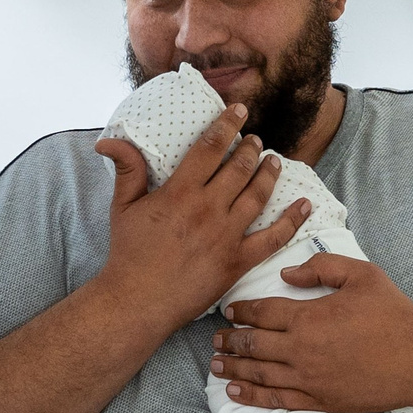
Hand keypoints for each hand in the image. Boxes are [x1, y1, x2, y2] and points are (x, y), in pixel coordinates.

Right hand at [94, 103, 310, 329]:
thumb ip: (126, 170)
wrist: (138, 301)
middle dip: (251, 148)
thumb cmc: (128, 254)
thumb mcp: (122, 207)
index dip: (226, 125)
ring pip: (258, 196)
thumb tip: (108, 140)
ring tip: (274, 161)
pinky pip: (273, 238)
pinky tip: (304, 205)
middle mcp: (208, 209)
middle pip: (239, 168)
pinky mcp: (238, 261)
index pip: (209, 148)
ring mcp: (226, 236)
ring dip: (269, 174)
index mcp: (180, 193)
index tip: (238, 111)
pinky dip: (292, 220)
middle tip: (256, 140)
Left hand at [211, 253, 412, 412]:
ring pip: (259, 373)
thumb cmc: (392, 313)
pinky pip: (277, 400)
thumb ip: (321, 268)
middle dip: (231, 340)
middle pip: (254, 344)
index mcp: (308, 317)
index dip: (241, 310)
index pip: (262, 312)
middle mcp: (300, 349)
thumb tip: (286, 273)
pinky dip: (252, 396)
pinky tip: (235, 392)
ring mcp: (307, 379)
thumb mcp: (361, 274)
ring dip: (234, 368)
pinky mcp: (318, 400)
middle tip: (216, 338)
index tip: (229, 311)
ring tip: (215, 365)